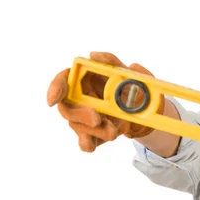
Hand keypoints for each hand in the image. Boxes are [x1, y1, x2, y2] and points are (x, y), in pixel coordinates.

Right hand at [47, 51, 163, 151]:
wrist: (147, 110)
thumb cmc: (133, 87)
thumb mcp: (127, 71)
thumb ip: (111, 61)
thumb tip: (93, 54)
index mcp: (84, 79)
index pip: (62, 80)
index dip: (55, 88)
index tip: (53, 100)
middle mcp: (79, 99)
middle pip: (68, 108)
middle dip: (81, 115)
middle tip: (97, 118)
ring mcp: (84, 118)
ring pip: (79, 126)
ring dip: (95, 130)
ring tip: (113, 131)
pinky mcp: (92, 133)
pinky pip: (85, 141)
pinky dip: (89, 143)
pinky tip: (94, 145)